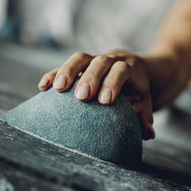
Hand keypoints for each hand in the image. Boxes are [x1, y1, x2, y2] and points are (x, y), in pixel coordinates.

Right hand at [38, 50, 154, 139]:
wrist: (137, 69)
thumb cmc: (140, 91)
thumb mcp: (146, 103)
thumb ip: (145, 117)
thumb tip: (147, 133)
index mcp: (131, 67)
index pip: (122, 70)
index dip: (113, 82)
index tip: (105, 100)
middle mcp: (112, 59)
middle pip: (100, 61)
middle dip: (90, 78)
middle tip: (82, 97)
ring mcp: (95, 59)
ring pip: (81, 57)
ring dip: (68, 71)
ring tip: (57, 88)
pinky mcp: (82, 64)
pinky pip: (66, 65)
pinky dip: (54, 74)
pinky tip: (43, 87)